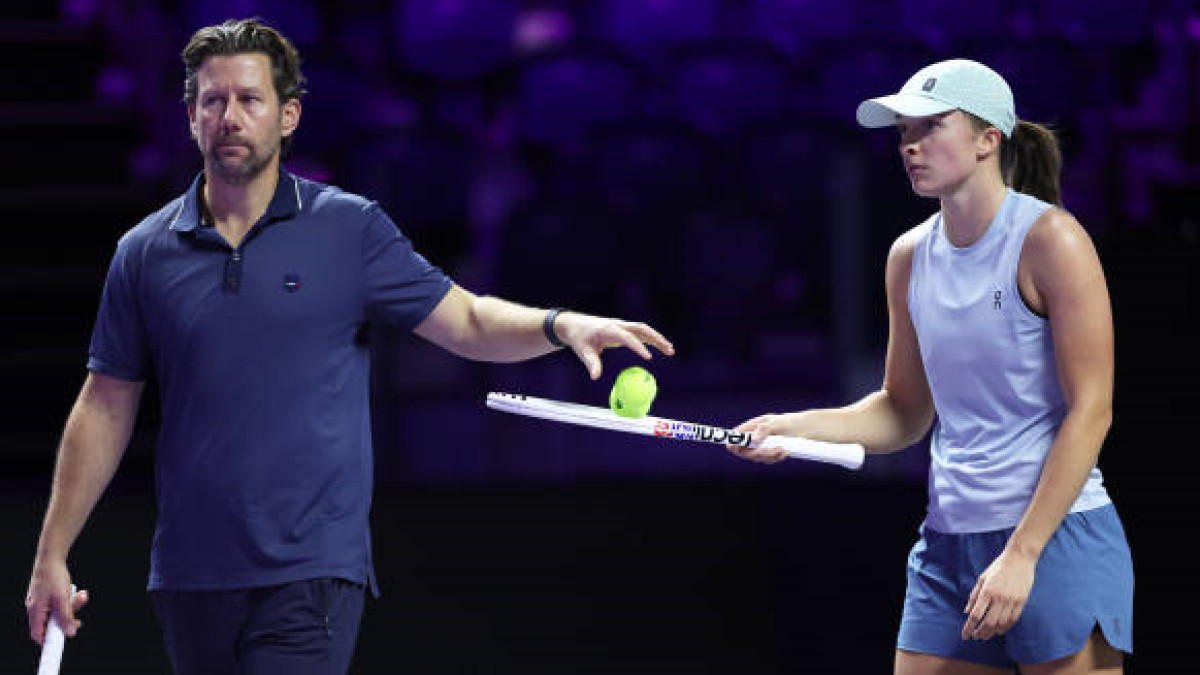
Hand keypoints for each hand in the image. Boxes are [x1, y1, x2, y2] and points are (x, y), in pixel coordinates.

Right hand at [26, 557, 88, 644]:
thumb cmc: (54, 576)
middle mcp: (34, 608)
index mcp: (35, 611)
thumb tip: (69, 633)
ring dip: (71, 606)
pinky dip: (68, 600)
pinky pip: (57, 603)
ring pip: (57, 612)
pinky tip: (76, 592)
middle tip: (79, 614)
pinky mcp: (45, 595)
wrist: (51, 557)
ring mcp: (39, 601)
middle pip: (51, 622)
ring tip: (81, 596)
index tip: (62, 641)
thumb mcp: (62, 599)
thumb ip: (65, 617)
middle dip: (68, 618)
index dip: (50, 639)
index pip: (38, 634)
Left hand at [556, 313, 673, 379]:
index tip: (648, 358)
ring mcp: (622, 326)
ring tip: (670, 350)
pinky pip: (640, 333)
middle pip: (642, 329)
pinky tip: (660, 347)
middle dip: (656, 339)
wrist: (574, 324)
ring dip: (657, 338)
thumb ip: (592, 363)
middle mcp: (618, 325)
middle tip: (668, 349)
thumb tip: (595, 377)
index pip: (628, 337)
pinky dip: (651, 339)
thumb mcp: (583, 351)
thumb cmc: (579, 338)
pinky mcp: (623, 329)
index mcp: (609, 330)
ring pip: (644, 330)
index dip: (638, 347)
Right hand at [726, 413, 800, 463]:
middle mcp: (755, 437)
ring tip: (782, 448)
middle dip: (756, 453)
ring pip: (758, 458)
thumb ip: (763, 430)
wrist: (807, 429)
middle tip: (766, 451)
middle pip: (745, 451)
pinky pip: (769, 461)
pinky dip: (777, 458)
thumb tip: (753, 440)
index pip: (736, 436)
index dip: (732, 442)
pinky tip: (785, 451)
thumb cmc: (789, 422)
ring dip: (769, 455)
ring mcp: (763, 447)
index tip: (733, 447)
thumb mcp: (776, 423)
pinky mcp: (771, 454)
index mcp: (752, 427)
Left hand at [960, 547, 1036, 640]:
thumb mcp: (982, 578)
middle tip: (975, 637)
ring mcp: (1012, 600)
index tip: (965, 635)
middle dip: (980, 632)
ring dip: (992, 632)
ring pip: (1001, 623)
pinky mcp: (1022, 601)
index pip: (976, 615)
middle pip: (988, 622)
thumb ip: (974, 595)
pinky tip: (999, 630)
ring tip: (985, 635)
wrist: (1020, 558)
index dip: (969, 627)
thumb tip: (967, 612)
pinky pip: (1013, 619)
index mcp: (987, 591)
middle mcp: (1000, 597)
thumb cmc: (998, 567)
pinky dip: (1005, 627)